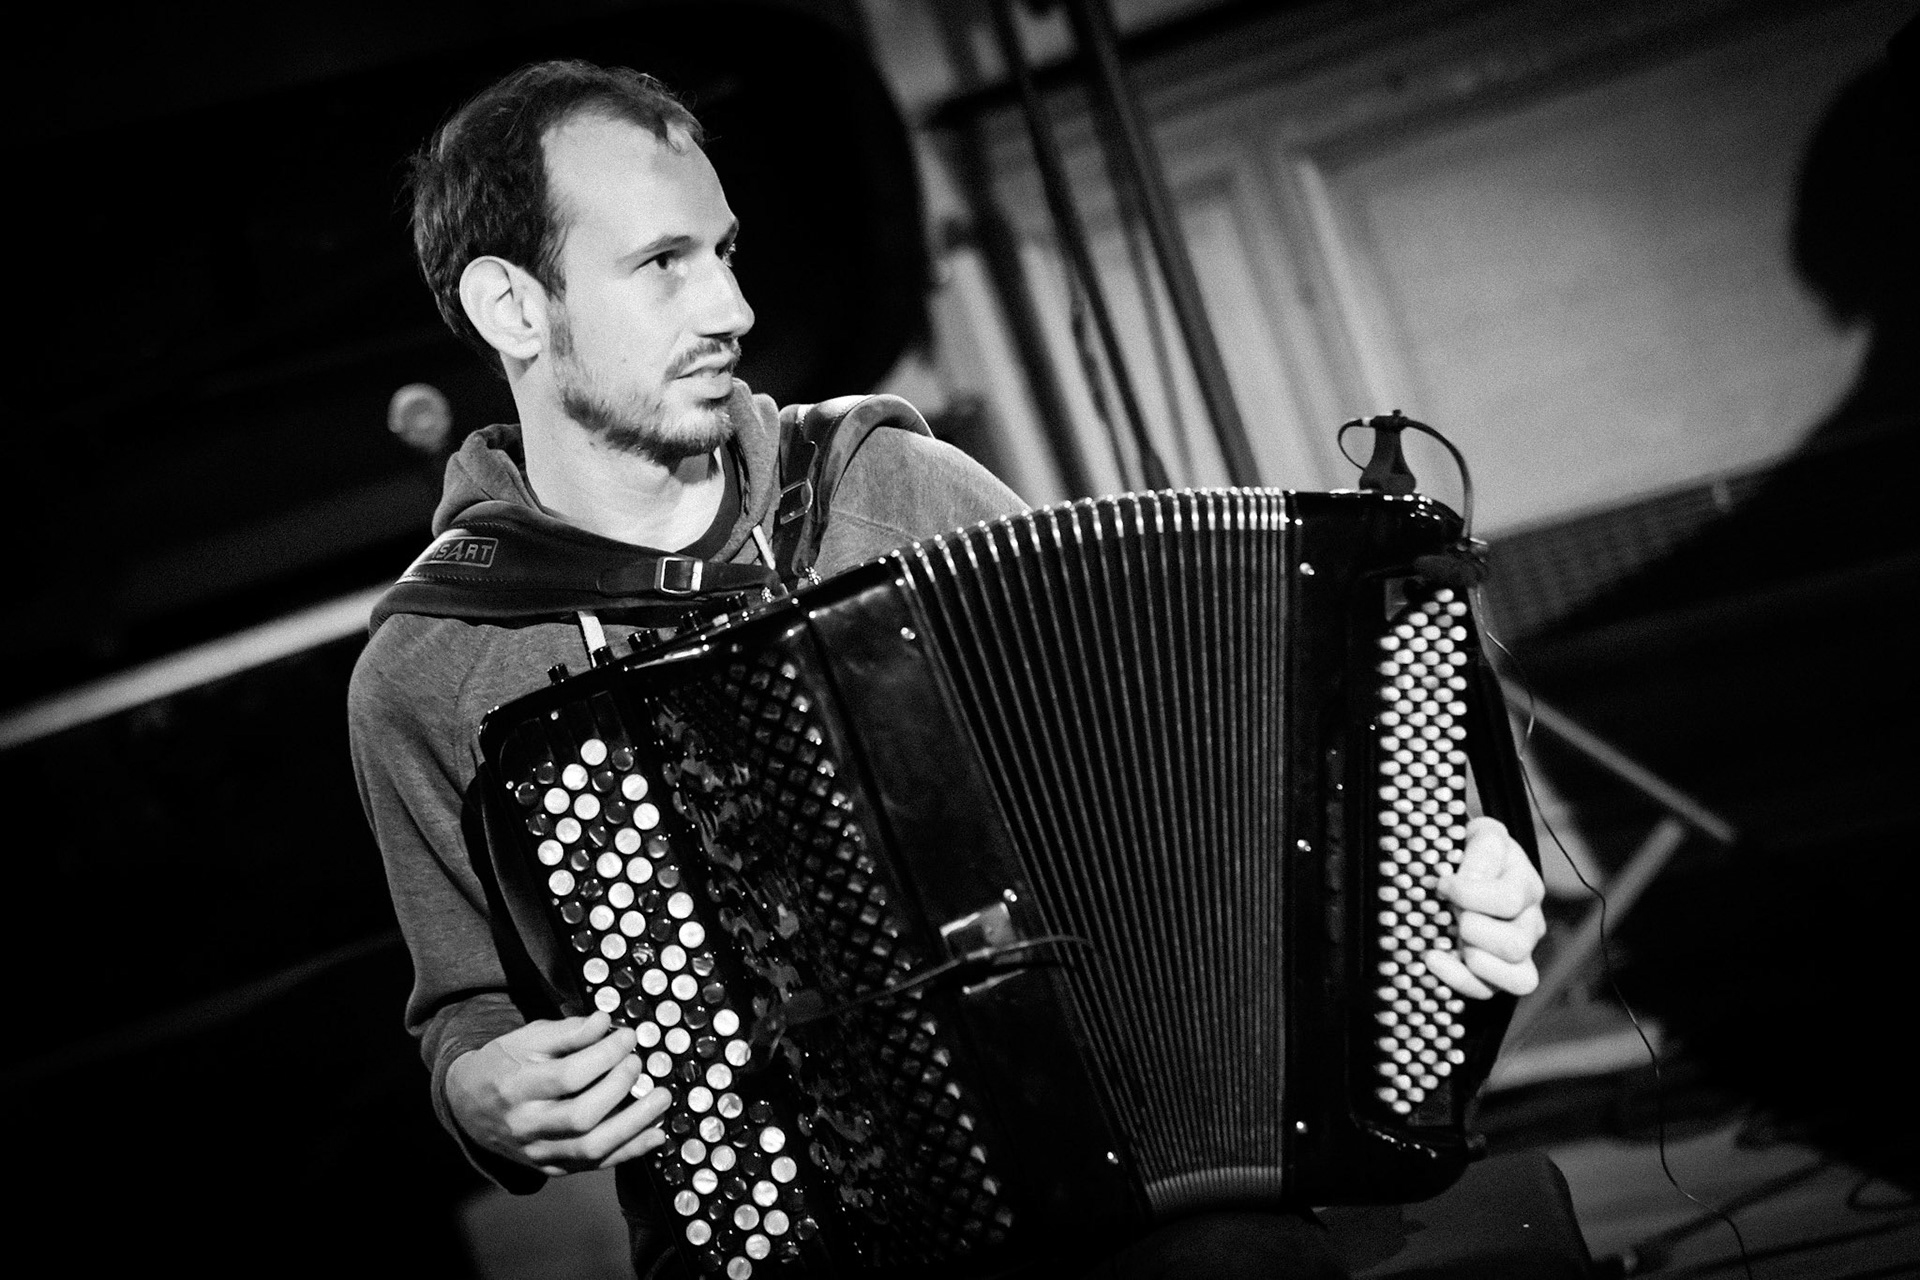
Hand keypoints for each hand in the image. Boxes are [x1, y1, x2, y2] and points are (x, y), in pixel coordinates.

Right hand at [446, 1011, 672, 1174]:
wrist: (468, 1106)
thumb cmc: (505, 1065)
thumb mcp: (526, 1039)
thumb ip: (567, 1032)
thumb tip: (605, 1023)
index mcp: (516, 1087)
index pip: (568, 1076)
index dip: (605, 1055)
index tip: (627, 1037)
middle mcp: (526, 1126)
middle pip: (582, 1116)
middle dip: (620, 1087)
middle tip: (638, 1063)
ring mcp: (538, 1153)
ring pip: (592, 1148)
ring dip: (634, 1125)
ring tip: (661, 1098)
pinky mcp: (552, 1168)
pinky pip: (596, 1166)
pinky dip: (630, 1151)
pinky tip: (655, 1133)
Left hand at [1426, 816, 1545, 998]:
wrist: (1454, 870)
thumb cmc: (1466, 851)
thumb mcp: (1476, 833)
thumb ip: (1483, 844)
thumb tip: (1471, 877)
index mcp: (1525, 883)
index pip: (1509, 900)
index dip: (1469, 894)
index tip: (1442, 883)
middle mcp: (1530, 921)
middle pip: (1515, 943)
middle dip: (1471, 928)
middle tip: (1450, 911)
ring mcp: (1520, 952)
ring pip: (1518, 977)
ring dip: (1473, 955)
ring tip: (1452, 935)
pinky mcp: (1500, 975)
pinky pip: (1490, 991)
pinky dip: (1459, 979)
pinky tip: (1433, 958)